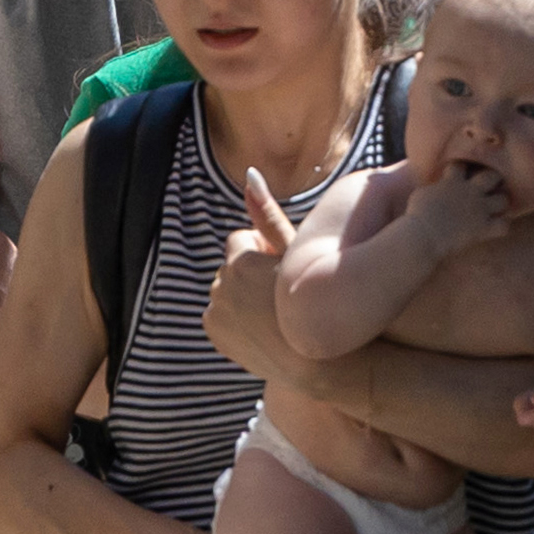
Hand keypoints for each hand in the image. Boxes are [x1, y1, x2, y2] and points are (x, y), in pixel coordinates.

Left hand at [202, 190, 313, 396]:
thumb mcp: (297, 252)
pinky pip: (220, 314)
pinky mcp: (214, 335)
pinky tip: (262, 326)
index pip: (241, 240)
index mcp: (238, 262)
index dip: (264, 252)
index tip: (283, 270)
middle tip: (280, 293)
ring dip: (241, 294)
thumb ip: (269, 215)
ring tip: (273, 311)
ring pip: (225, 290)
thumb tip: (248, 173)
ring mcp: (214, 313)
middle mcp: (218, 286)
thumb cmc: (317, 298)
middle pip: (231, 266)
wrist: (319, 360)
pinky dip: (235, 317)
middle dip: (249, 273)